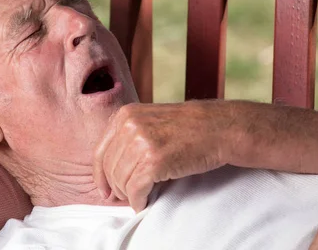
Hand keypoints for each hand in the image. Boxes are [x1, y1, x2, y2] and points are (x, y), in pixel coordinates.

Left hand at [93, 101, 233, 211]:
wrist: (218, 128)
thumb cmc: (187, 127)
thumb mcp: (149, 119)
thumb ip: (128, 134)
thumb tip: (111, 166)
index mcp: (124, 115)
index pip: (100, 151)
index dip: (100, 175)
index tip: (104, 190)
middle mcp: (129, 126)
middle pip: (109, 168)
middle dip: (116, 188)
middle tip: (125, 197)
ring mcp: (141, 142)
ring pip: (121, 181)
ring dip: (129, 195)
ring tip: (140, 197)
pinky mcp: (154, 161)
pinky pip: (136, 189)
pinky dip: (139, 201)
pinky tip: (145, 203)